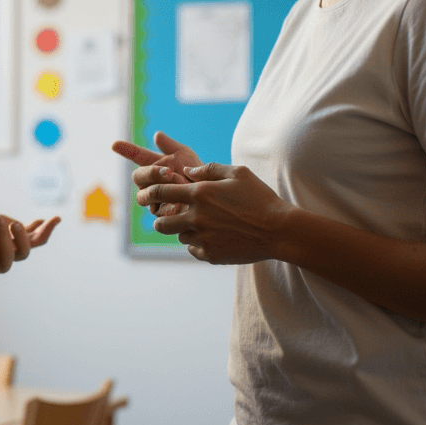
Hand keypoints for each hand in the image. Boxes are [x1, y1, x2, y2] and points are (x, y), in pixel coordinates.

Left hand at [0, 210, 60, 279]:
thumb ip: (7, 222)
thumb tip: (27, 221)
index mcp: (17, 245)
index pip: (36, 240)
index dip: (47, 231)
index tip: (56, 218)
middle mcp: (11, 257)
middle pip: (23, 252)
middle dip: (20, 237)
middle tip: (12, 223)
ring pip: (7, 258)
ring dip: (3, 240)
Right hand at [111, 131, 202, 216]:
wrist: (212, 197)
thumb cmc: (197, 175)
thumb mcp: (186, 157)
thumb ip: (170, 146)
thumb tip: (157, 135)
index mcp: (154, 166)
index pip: (137, 156)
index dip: (126, 150)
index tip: (115, 143)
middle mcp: (150, 184)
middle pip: (137, 177)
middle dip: (151, 173)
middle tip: (169, 172)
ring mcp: (154, 201)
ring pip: (143, 196)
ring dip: (160, 189)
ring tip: (179, 186)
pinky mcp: (163, 218)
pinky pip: (158, 211)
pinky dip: (170, 204)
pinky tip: (181, 203)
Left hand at [136, 162, 294, 263]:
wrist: (279, 231)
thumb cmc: (260, 198)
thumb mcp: (238, 173)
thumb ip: (209, 169)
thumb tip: (187, 172)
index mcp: (200, 194)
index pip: (161, 191)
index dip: (149, 192)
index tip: (146, 194)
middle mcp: (197, 217)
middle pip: (161, 222)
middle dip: (160, 218)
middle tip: (167, 216)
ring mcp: (203, 238)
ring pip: (178, 236)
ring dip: (183, 230)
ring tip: (198, 225)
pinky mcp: (211, 255)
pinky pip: (193, 250)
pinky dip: (197, 244)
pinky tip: (211, 237)